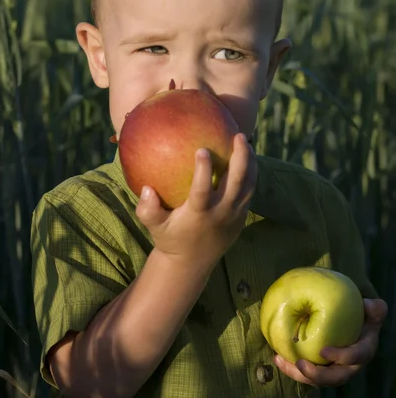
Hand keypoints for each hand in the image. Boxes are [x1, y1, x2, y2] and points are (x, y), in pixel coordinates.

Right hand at [136, 133, 256, 268]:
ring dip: (250, 162)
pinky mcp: (242, 216)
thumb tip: (145, 188)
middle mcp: (221, 213)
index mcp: (199, 214)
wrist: (192, 263)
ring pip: (249, 184)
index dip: (204, 170)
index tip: (202, 149)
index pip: (203, 190)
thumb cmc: (170, 238)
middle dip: (240, 157)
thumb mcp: (154, 227)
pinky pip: (250, 190)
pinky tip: (245, 156)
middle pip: (236, 182)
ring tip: (245, 141)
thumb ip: (147, 210)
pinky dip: (251, 172)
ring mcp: (235, 215)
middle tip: (238, 135)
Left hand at [274, 298, 387, 386]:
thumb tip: (368, 304)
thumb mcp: (371, 311)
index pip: (355, 357)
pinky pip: (307, 373)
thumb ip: (374, 309)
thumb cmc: (362, 317)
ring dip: (297, 374)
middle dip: (316, 375)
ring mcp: (334, 370)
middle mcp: (350, 366)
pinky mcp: (320, 369)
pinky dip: (291, 368)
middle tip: (299, 364)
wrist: (354, 326)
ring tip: (279, 360)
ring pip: (317, 379)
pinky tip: (277, 356)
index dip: (341, 357)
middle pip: (334, 378)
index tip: (323, 351)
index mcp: (363, 351)